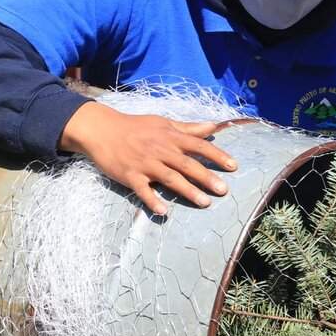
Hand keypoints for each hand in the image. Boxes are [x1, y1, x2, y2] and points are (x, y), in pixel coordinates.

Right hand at [60, 102, 236, 215]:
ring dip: (188, 191)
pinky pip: (142, 190)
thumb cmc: (135, 126)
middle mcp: (160, 150)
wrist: (101, 129)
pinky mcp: (129, 175)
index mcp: (170, 137)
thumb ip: (189, 128)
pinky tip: (164, 212)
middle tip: (223, 190)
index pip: (198, 146)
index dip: (217, 155)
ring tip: (205, 203)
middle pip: (187, 165)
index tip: (233, 166)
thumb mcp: (163, 123)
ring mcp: (145, 164)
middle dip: (206, 177)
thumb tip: (213, 126)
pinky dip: (152, 201)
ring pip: (169, 178)